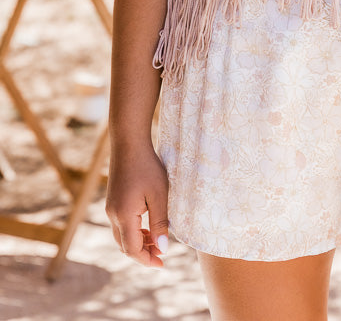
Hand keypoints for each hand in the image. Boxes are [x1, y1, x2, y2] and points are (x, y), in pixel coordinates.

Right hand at [105, 143, 168, 267]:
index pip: (132, 249)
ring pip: (122, 236)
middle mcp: (113, 215)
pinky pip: (121, 225)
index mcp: (123, 216)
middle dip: (143, 253)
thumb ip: (160, 223)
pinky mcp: (113, 201)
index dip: (147, 259)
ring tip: (157, 241)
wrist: (129, 143)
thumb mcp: (159, 195)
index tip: (162, 263)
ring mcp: (111, 208)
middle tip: (162, 254)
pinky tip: (148, 226)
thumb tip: (163, 249)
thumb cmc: (147, 167)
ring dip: (138, 242)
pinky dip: (133, 231)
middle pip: (125, 246)